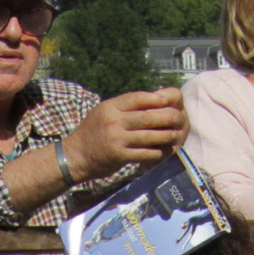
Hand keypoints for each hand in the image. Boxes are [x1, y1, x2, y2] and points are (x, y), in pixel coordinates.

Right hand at [68, 88, 187, 183]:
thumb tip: (151, 100)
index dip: (156, 98)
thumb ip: (124, 107)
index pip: (137, 98)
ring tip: (175, 134)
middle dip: (166, 117)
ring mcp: (117, 139)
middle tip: (179, 118)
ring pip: (149, 136)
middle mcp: (114, 121)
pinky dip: (156, 152)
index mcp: (111, 107)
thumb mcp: (103, 112)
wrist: (74, 156)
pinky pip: (144, 153)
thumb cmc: (92, 132)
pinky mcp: (119, 156)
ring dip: (165, 136)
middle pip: (147, 117)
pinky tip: (163, 150)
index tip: (169, 100)